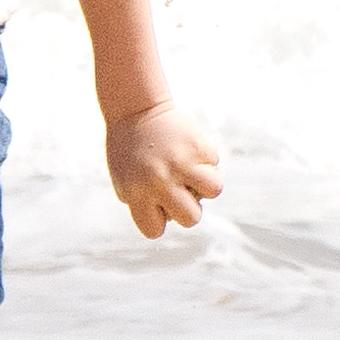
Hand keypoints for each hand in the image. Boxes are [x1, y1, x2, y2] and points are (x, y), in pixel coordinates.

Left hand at [103, 96, 225, 237]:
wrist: (135, 109)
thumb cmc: (129, 151)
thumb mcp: (125, 182)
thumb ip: (144, 206)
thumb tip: (174, 219)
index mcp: (136, 193)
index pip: (154, 230)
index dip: (159, 219)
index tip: (155, 202)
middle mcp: (159, 181)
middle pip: (191, 218)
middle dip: (189, 207)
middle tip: (180, 188)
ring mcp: (181, 162)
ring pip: (214, 190)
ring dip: (205, 184)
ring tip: (191, 170)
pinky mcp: (197, 145)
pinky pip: (214, 164)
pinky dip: (206, 160)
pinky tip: (189, 149)